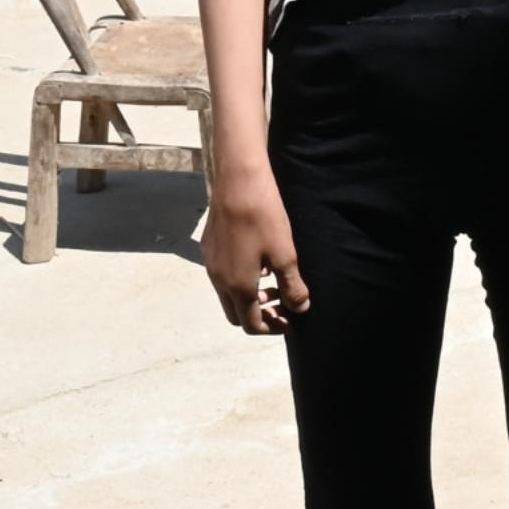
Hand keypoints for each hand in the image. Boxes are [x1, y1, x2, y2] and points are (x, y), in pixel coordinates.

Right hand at [205, 168, 311, 334]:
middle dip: (258, 316)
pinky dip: (238, 279)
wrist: (238, 181)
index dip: (272, 328)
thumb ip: (293, 287)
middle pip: (235, 313)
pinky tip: (256, 261)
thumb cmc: (264, 218)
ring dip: (248, 297)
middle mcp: (218, 279)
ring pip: (227, 294)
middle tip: (281, 306)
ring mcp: (210, 262)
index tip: (289, 321)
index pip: (251, 324)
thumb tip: (300, 309)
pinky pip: (221, 275)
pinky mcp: (207, 246)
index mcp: (237, 286)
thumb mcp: (285, 255)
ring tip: (272, 283)